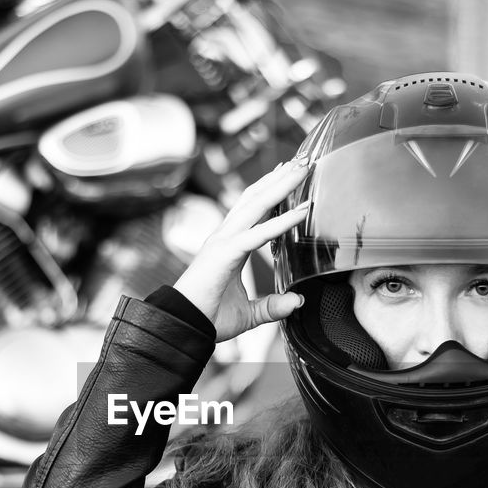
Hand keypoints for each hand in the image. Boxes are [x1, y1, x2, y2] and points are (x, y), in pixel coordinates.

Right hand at [173, 159, 311, 341]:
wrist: (184, 328)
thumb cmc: (209, 319)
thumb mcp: (250, 314)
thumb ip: (272, 307)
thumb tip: (296, 302)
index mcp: (228, 246)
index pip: (252, 210)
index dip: (270, 190)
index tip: (288, 174)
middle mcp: (225, 237)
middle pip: (256, 198)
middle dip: (279, 178)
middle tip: (302, 159)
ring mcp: (223, 242)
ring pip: (257, 205)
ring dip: (282, 185)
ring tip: (302, 168)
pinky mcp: (226, 253)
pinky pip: (260, 233)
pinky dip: (283, 221)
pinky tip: (303, 210)